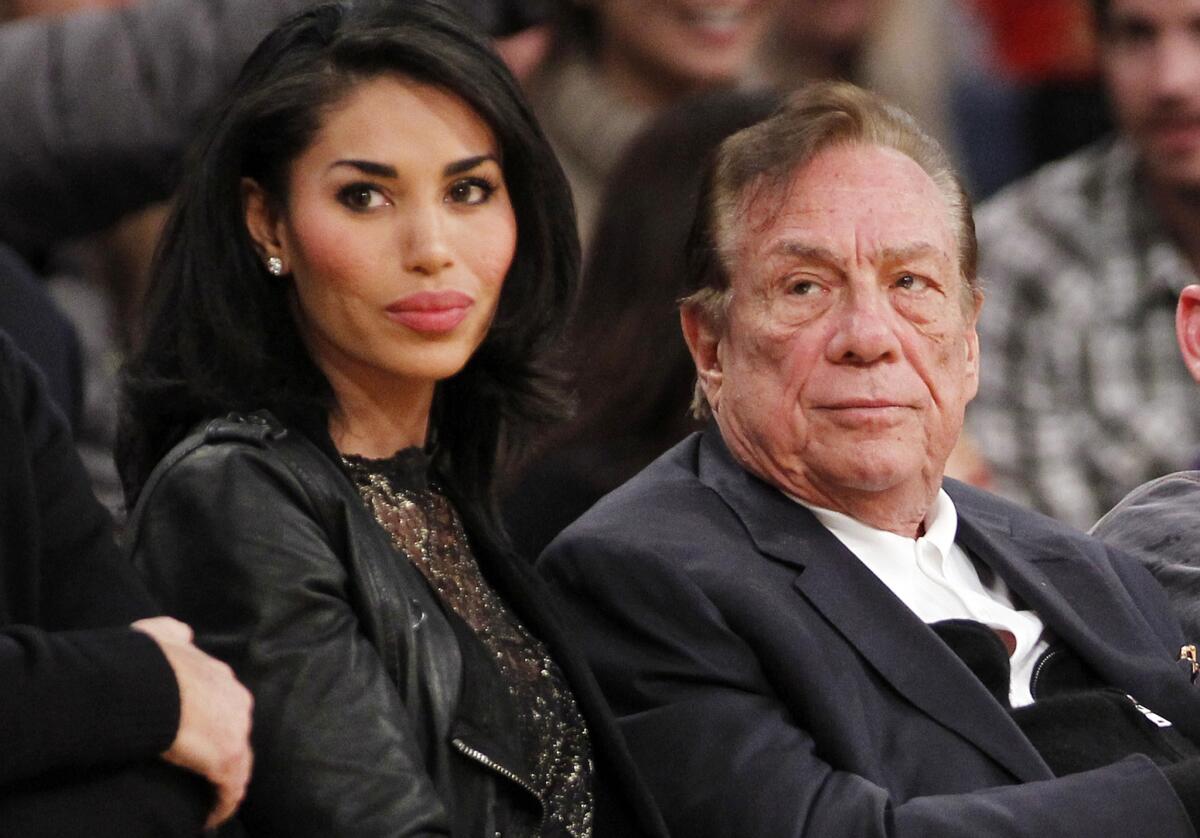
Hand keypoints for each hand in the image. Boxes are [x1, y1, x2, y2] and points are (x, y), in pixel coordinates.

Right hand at [133, 616, 253, 827]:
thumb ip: (177, 633)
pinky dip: (222, 804)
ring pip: (238, 764)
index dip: (214, 724)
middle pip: (236, 733)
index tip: (201, 739)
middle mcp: (238, 702)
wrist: (146, 682)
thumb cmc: (148, 660)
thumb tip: (184, 634)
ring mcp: (236, 731)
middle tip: (205, 773)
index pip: (226, 706)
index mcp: (223, 678)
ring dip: (226, 783)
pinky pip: (231, 789)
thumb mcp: (165, 634)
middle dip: (224, 752)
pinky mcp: (228, 760)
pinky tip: (211, 817)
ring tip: (211, 801)